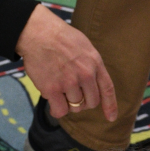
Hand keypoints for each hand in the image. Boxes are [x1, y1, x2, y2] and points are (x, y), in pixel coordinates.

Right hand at [16, 3, 117, 121]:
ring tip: (58, 87)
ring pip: (75, 107)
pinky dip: (57, 109)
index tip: (111, 118)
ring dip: (67, 102)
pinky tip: (53, 102)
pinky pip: (60, 110)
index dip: (110, 106)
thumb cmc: (59, 37)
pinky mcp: (52, 89)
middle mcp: (85, 74)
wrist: (38, 32)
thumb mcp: (85, 46)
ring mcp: (69, 82)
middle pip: (91, 102)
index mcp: (95, 63)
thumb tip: (92, 83)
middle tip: (72, 94)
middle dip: (83, 102)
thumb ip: (91, 65)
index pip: (107, 89)